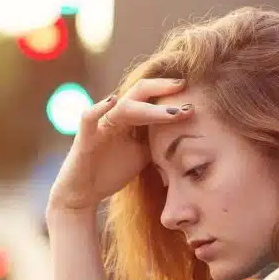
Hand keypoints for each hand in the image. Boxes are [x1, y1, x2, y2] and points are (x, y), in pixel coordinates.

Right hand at [47, 78, 193, 211]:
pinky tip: (112, 100)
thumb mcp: (144, 155)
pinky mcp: (84, 139)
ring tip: (171, 112)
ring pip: (123, 107)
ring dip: (148, 108)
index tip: (195, 95)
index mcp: (130, 119)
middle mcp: (115, 116)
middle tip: (184, 86)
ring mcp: (100, 125)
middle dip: (162, 88)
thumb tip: (192, 138)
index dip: (171, 94)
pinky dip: (98, 108)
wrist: (83, 193)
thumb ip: (160, 142)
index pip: (152, 97)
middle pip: (139, 92)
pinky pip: (89, 118)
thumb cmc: (111, 172)